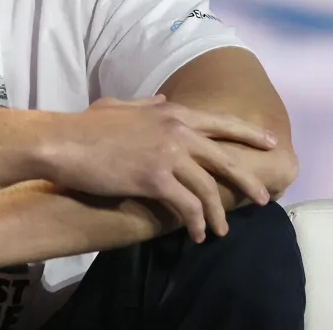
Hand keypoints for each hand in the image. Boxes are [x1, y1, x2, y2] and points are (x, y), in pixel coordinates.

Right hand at [43, 94, 275, 243]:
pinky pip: (187, 206)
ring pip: (209, 188)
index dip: (248, 134)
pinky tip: (195, 235)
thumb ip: (145, 103)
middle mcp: (176, 130)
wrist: (62, 142)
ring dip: (218, 214)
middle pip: (226, 158)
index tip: (270, 143)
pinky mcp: (155, 179)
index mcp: (170, 112)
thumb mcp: (119, 105)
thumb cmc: (85, 125)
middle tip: (264, 198)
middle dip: (248, 180)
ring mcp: (167, 154)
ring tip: (220, 231)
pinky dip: (195, 223)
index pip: (220, 124)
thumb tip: (162, 98)